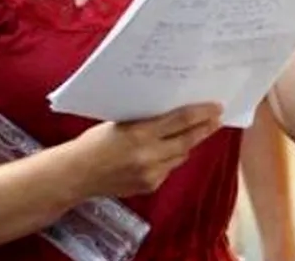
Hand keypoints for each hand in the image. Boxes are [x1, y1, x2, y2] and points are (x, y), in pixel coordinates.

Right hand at [68, 102, 223, 198]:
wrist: (77, 174)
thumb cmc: (93, 142)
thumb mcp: (119, 122)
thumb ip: (146, 122)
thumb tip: (172, 116)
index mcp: (140, 134)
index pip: (180, 121)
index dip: (201, 114)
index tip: (215, 108)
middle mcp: (149, 156)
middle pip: (187, 140)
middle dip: (204, 129)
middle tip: (216, 119)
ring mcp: (151, 174)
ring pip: (181, 156)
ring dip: (187, 144)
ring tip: (195, 132)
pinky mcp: (150, 186)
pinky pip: (168, 169)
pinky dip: (170, 159)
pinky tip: (167, 151)